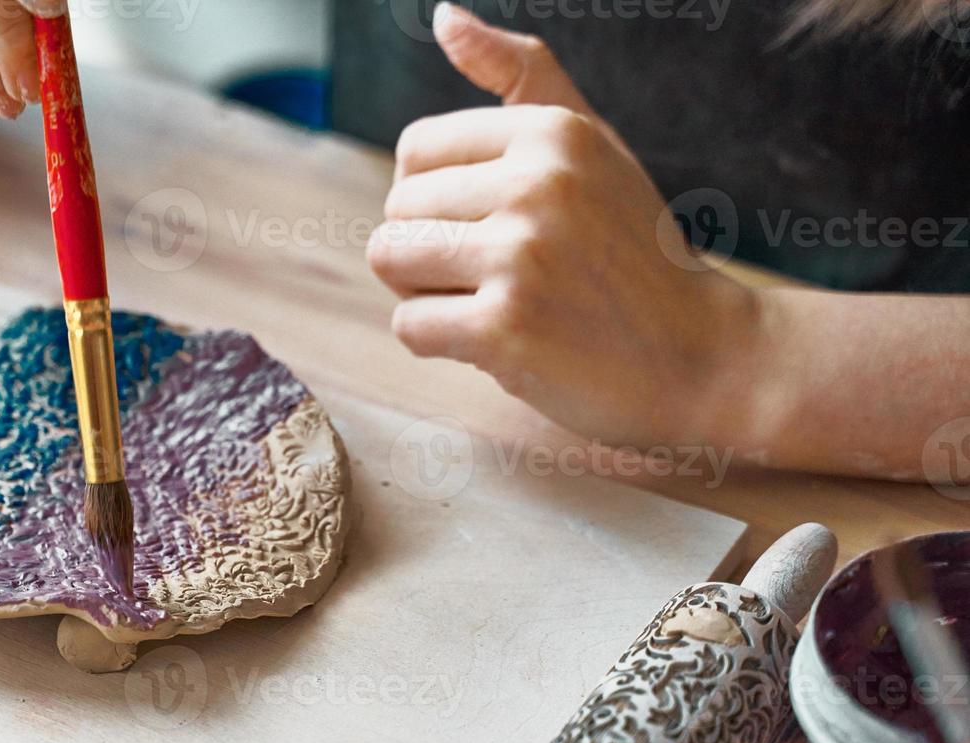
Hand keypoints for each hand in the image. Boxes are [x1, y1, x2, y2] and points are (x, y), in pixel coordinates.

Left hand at [367, 2, 761, 450]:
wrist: (702, 358)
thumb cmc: (634, 253)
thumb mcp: (592, 146)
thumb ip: (522, 74)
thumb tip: (444, 14)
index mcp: (552, 131)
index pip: (416, 152)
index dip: (436, 200)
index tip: (492, 226)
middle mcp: (538, 184)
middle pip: (396, 211)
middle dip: (430, 251)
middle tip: (503, 276)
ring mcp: (520, 257)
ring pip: (391, 261)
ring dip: (426, 293)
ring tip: (492, 303)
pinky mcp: (504, 329)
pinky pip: (409, 324)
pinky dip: (440, 343)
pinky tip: (499, 343)